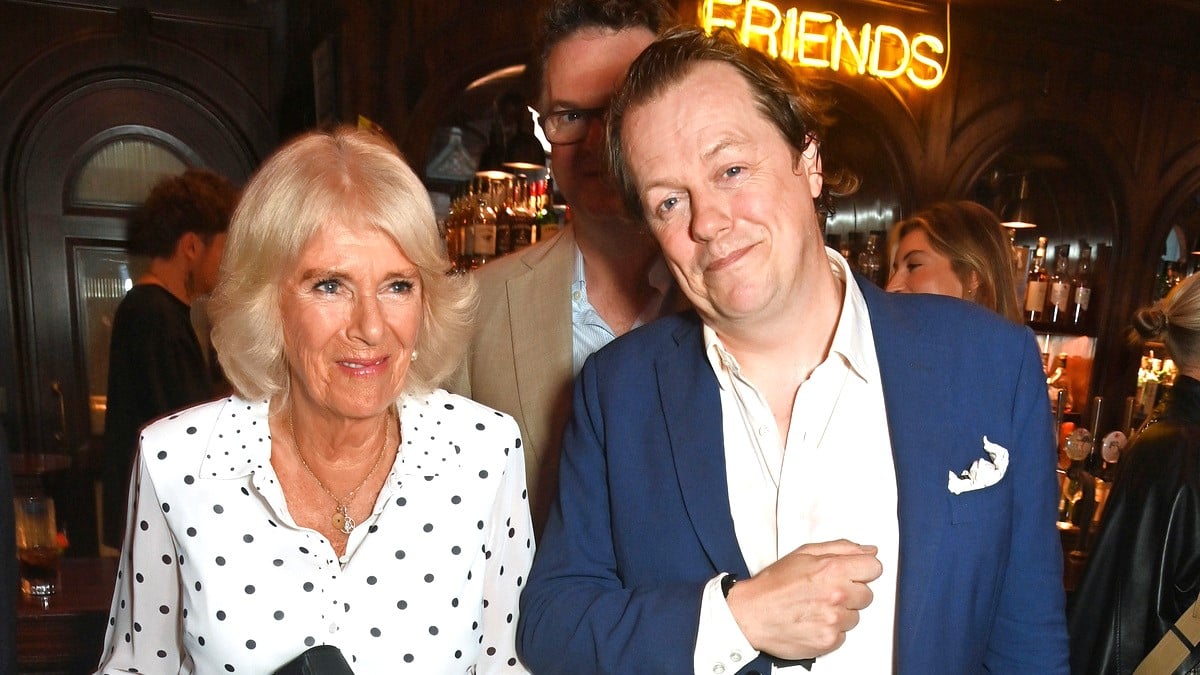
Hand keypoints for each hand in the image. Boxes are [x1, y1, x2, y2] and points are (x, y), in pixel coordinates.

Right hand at [725, 539, 881, 659]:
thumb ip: (841, 549)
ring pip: (855, 616)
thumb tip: (869, 551)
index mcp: (832, 569)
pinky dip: (831, 630)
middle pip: (867, 594)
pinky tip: (813, 621)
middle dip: (851, 592)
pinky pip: (843, 635)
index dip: (862, 570)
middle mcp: (837, 594)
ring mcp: (834, 620)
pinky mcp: (829, 641)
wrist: (751, 614)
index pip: (874, 568)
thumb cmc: (773, 584)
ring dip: (840, 613)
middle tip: (826, 591)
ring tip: (815, 607)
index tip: (852, 574)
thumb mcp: (804, 553)